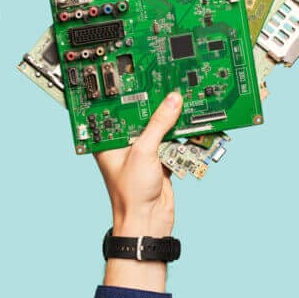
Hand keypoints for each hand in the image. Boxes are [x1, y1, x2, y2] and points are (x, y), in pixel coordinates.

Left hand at [94, 92, 182, 237]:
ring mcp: (142, 153)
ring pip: (159, 128)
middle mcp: (123, 144)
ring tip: (184, 100)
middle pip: (141, 116)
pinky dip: (181, 134)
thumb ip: (158, 124)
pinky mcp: (159, 161)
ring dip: (172, 119)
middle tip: (169, 84)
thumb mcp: (143, 151)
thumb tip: (171, 101)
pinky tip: (190, 122)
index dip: (127, 92)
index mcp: (108, 140)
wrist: (148, 223)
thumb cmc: (130, 194)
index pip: (116, 108)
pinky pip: (171, 141)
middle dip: (157, 104)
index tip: (140, 75)